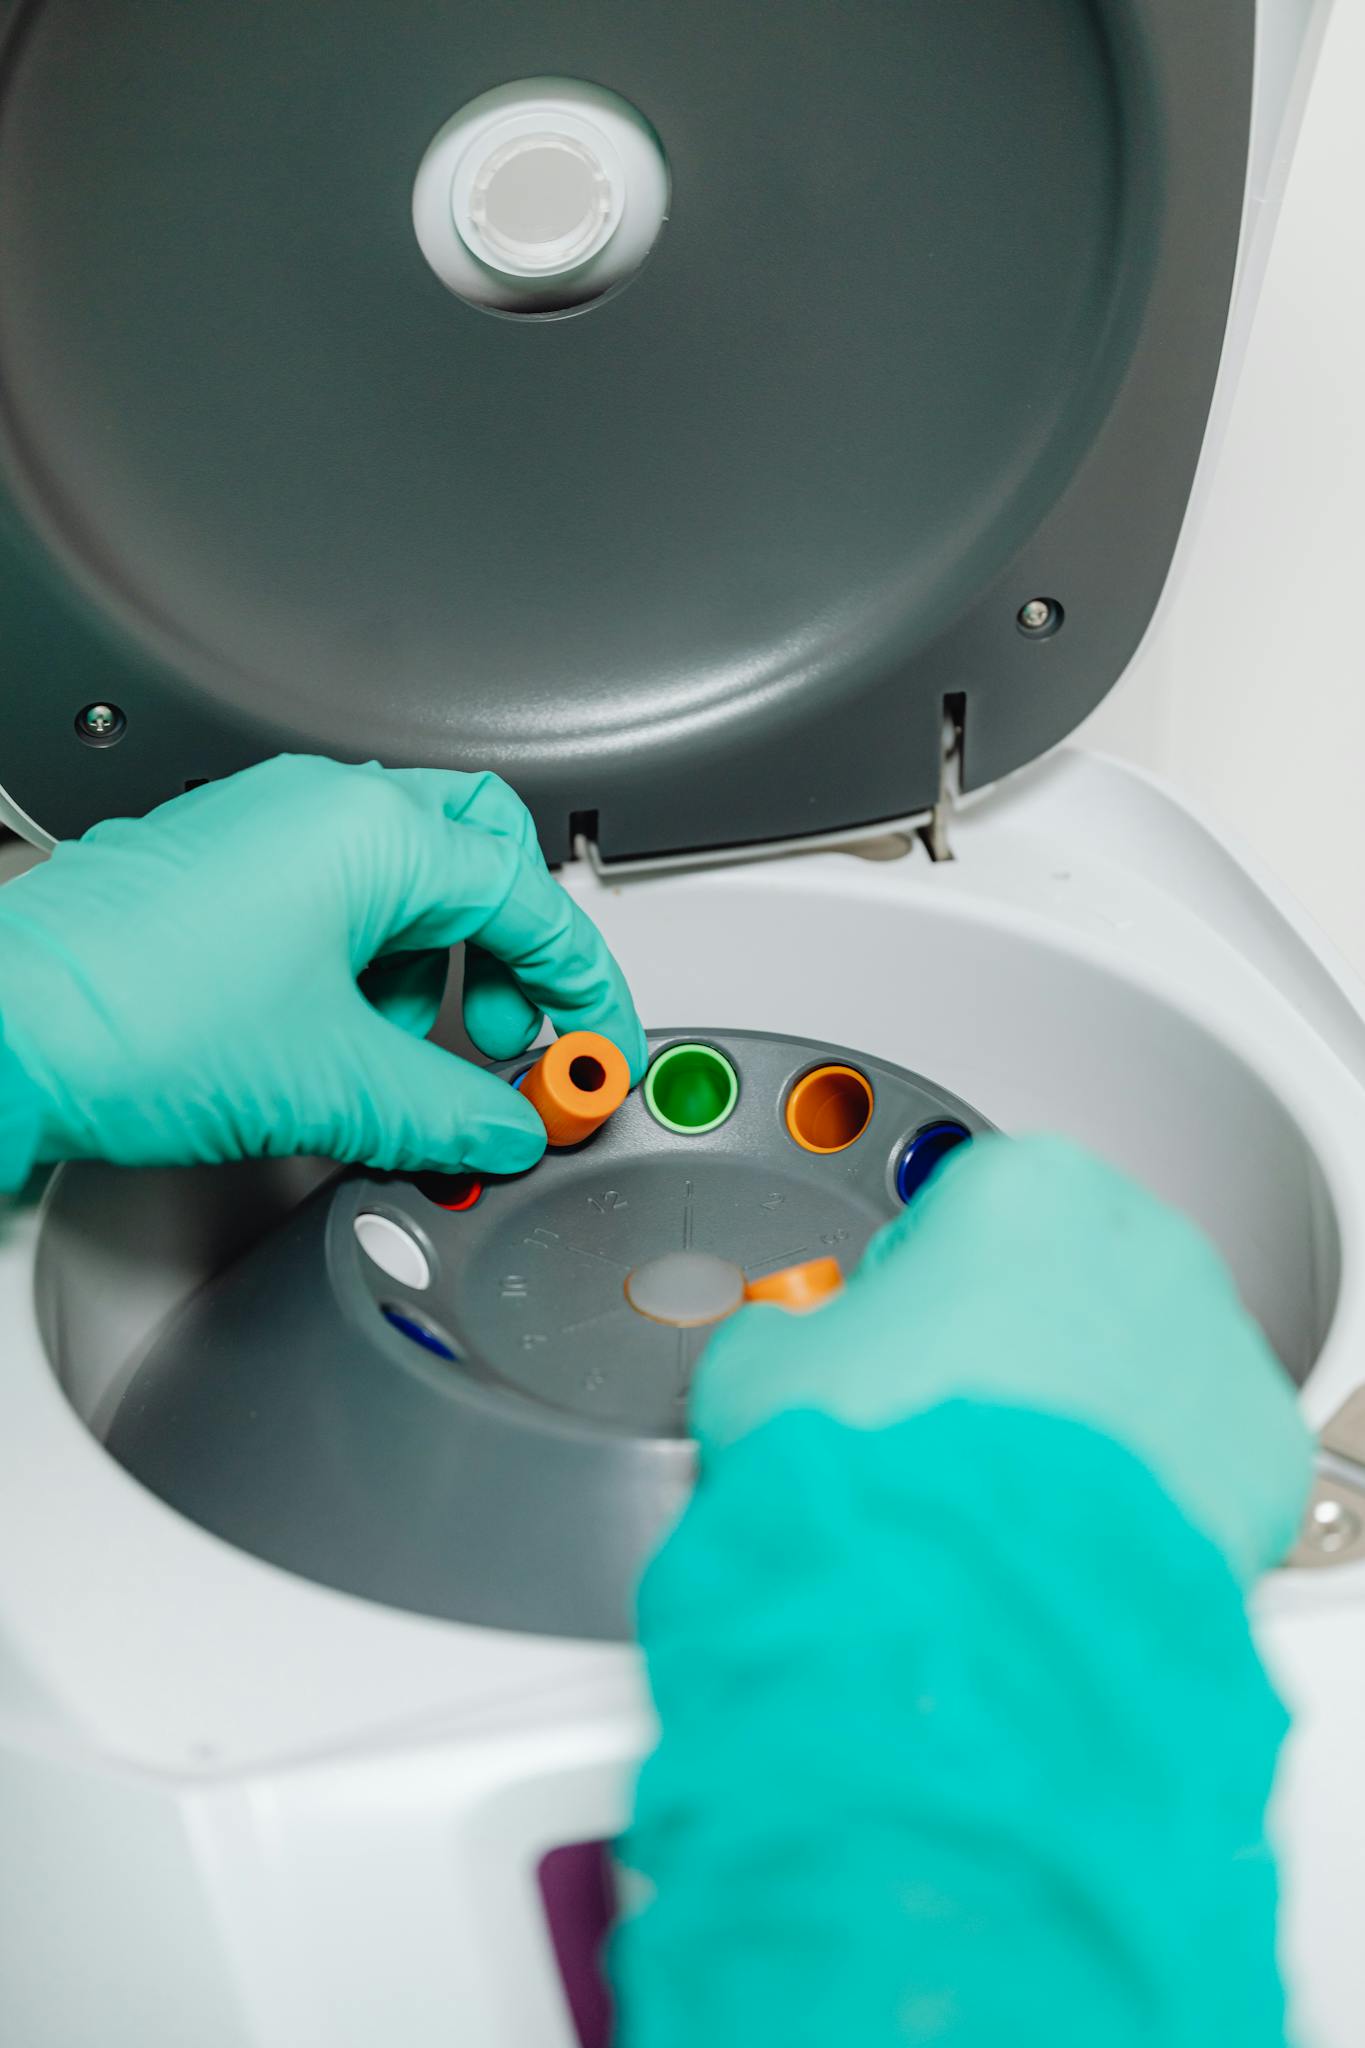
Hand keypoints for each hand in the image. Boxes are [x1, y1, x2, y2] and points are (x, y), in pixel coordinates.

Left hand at [0, 755, 645, 1174]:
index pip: (527, 898)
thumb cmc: (131, 1018)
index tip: (599, 1042)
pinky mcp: (211, 873)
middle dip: (510, 949)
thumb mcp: (335, 1082)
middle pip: (475, 852)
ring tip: (404, 1053)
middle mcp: (314, 808)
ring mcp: (256, 832)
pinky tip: (334, 1039)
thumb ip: (449, 1109)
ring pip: (397, 877)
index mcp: (368, 831)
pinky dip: (361, 964)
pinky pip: (326, 898)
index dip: (582, 984)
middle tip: (508, 1033)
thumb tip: (502, 1127)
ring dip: (427, 965)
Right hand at [693, 1135, 1312, 1582]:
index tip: (893, 1339)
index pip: (959, 1204)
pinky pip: (1197, 1455)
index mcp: (1023, 1187)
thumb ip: (778, 1326)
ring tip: (999, 1490)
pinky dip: (1146, 1487)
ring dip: (1080, 1406)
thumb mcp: (759, 1365)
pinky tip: (1068, 1528)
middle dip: (1007, 1338)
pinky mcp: (1255, 1453)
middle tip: (941, 1421)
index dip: (909, 1283)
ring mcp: (1210, 1346)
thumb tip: (773, 1345)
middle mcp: (1138, 1244)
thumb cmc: (881, 1473)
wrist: (964, 1613)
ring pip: (1138, 1359)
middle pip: (1063, 1273)